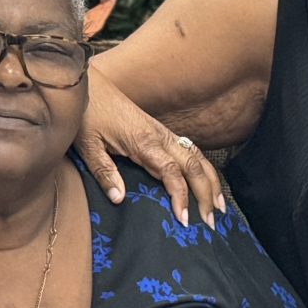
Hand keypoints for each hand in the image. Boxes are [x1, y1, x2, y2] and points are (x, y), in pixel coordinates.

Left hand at [77, 76, 226, 224]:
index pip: (172, 173)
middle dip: (206, 194)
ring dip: (211, 181)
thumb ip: (104, 172)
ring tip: (220, 206)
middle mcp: (160, 137)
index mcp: (144, 142)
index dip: (181, 197)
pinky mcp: (160, 132)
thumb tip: (120, 199)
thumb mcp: (88, 146)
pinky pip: (190, 150)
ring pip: (197, 156)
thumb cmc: (87, 115)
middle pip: (194, 165)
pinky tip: (208, 182)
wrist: (88, 85)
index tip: (185, 219)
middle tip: (212, 222)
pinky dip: (204, 168)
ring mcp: (163, 133)